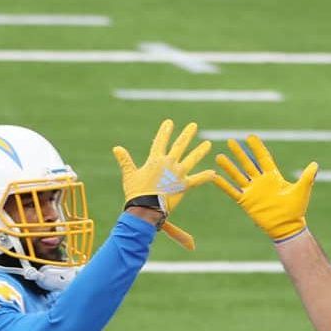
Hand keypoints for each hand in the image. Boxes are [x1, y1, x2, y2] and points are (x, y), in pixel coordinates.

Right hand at [113, 119, 214, 249]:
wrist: (146, 208)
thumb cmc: (136, 193)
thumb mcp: (129, 175)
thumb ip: (125, 160)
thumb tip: (116, 148)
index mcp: (156, 160)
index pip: (161, 141)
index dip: (165, 131)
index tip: (169, 122)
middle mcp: (169, 164)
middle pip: (180, 145)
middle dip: (187, 134)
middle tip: (194, 125)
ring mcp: (178, 174)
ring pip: (192, 159)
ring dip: (200, 151)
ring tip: (208, 144)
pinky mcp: (184, 186)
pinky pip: (197, 180)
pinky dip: (205, 177)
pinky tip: (214, 173)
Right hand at [213, 135, 318, 242]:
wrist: (287, 227)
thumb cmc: (296, 209)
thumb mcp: (302, 190)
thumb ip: (307, 177)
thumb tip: (316, 164)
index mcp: (273, 177)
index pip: (263, 158)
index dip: (257, 148)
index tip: (249, 137)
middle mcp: (260, 182)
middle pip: (247, 164)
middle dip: (239, 153)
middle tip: (230, 141)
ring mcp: (252, 191)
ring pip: (237, 175)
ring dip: (228, 166)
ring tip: (219, 156)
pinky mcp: (246, 202)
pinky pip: (232, 191)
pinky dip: (223, 185)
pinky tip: (214, 177)